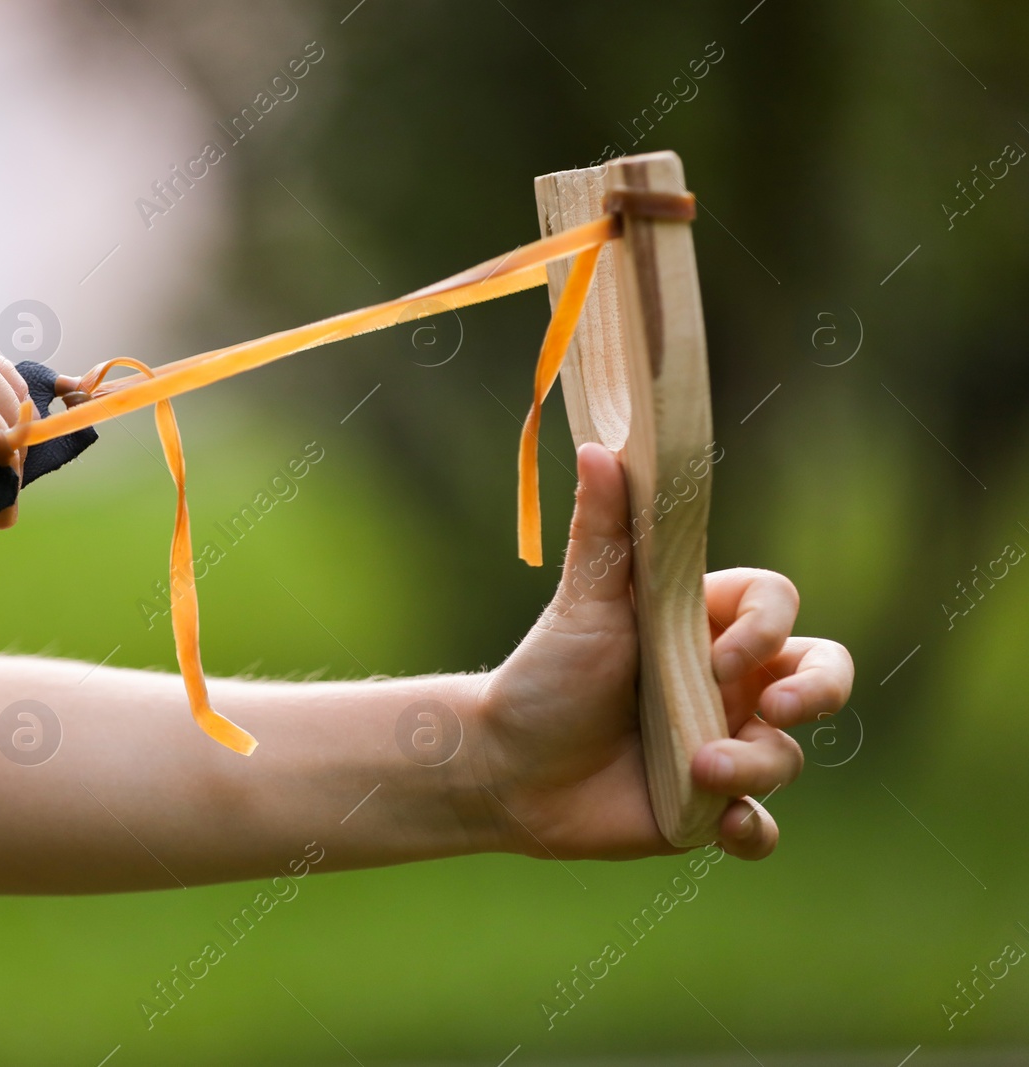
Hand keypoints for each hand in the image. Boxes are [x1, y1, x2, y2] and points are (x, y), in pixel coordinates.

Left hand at [478, 443, 853, 859]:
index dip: (766, 628)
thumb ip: (604, 532)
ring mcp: (724, 746)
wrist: (504, 766)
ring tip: (699, 771)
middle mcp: (727, 685)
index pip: (777, 606)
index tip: (717, 654)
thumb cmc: (544, 677)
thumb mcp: (580, 605)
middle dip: (819, 691)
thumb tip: (600, 446)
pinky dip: (752, 832)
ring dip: (756, 765)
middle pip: (821, 675)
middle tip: (777, 708)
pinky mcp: (707, 809)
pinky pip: (760, 828)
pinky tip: (727, 827)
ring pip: (788, 756)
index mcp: (705, 625)